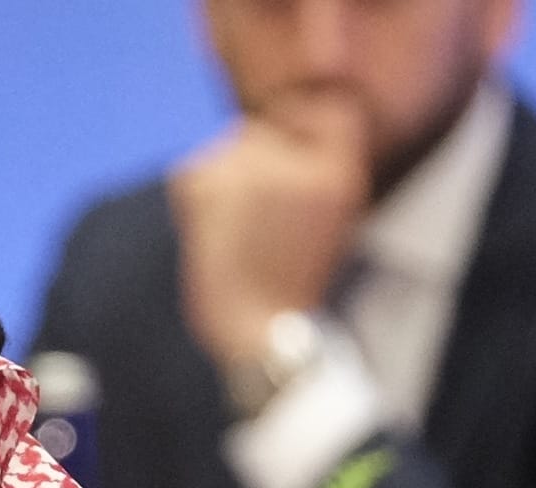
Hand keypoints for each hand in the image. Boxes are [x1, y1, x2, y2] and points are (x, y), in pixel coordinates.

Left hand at [168, 89, 369, 372]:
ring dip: (222, 178)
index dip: (299, 126)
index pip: (327, 112)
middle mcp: (302, 164)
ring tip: (234, 230)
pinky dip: (195, 193)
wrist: (257, 328)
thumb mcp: (331, 220)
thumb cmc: (290, 281)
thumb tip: (274, 120)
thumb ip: (313, 167)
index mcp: (340, 174)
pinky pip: (195, 167)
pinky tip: (210, 231)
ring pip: (227, 147)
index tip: (285, 155)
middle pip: (263, 129)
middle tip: (254, 218)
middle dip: (252, 162)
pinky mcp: (211, 182)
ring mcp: (253, 169)